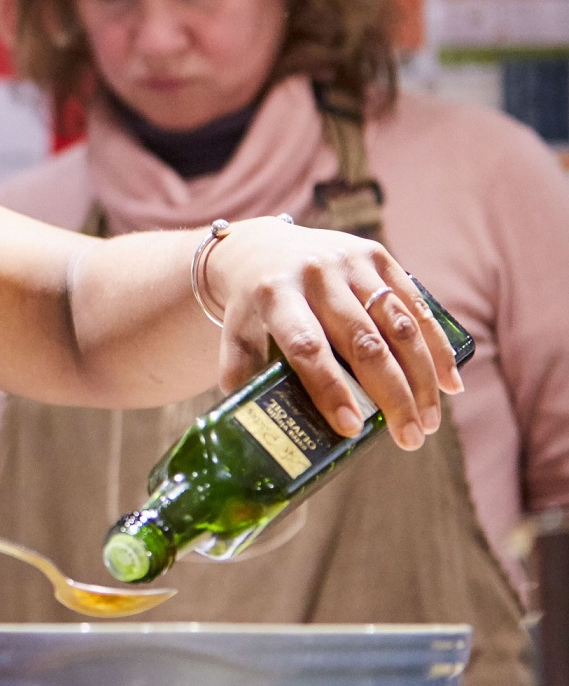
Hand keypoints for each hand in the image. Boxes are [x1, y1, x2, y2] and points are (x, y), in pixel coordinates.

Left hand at [203, 217, 460, 449]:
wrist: (260, 247)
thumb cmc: (253, 306)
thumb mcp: (236, 334)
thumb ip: (240, 374)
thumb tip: (252, 429)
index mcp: (274, 295)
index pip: (306, 346)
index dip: (330, 387)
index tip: (352, 427)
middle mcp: (314, 274)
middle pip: (362, 342)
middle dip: (392, 395)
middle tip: (411, 439)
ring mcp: (349, 261)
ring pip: (397, 325)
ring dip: (421, 377)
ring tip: (430, 422)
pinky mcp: (376, 256)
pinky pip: (415, 304)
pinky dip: (437, 346)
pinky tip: (450, 382)